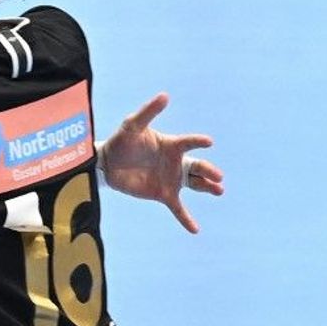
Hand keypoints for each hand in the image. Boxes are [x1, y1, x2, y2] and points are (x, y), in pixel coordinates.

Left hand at [99, 93, 224, 232]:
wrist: (108, 164)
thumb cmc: (122, 141)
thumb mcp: (133, 125)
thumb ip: (149, 112)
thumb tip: (165, 95)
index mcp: (172, 145)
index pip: (189, 143)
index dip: (198, 141)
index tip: (208, 142)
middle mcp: (176, 162)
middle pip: (198, 167)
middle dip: (209, 172)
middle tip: (219, 177)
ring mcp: (171, 179)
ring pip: (195, 185)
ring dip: (208, 188)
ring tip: (219, 190)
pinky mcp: (162, 194)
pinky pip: (178, 208)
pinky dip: (186, 219)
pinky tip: (195, 229)